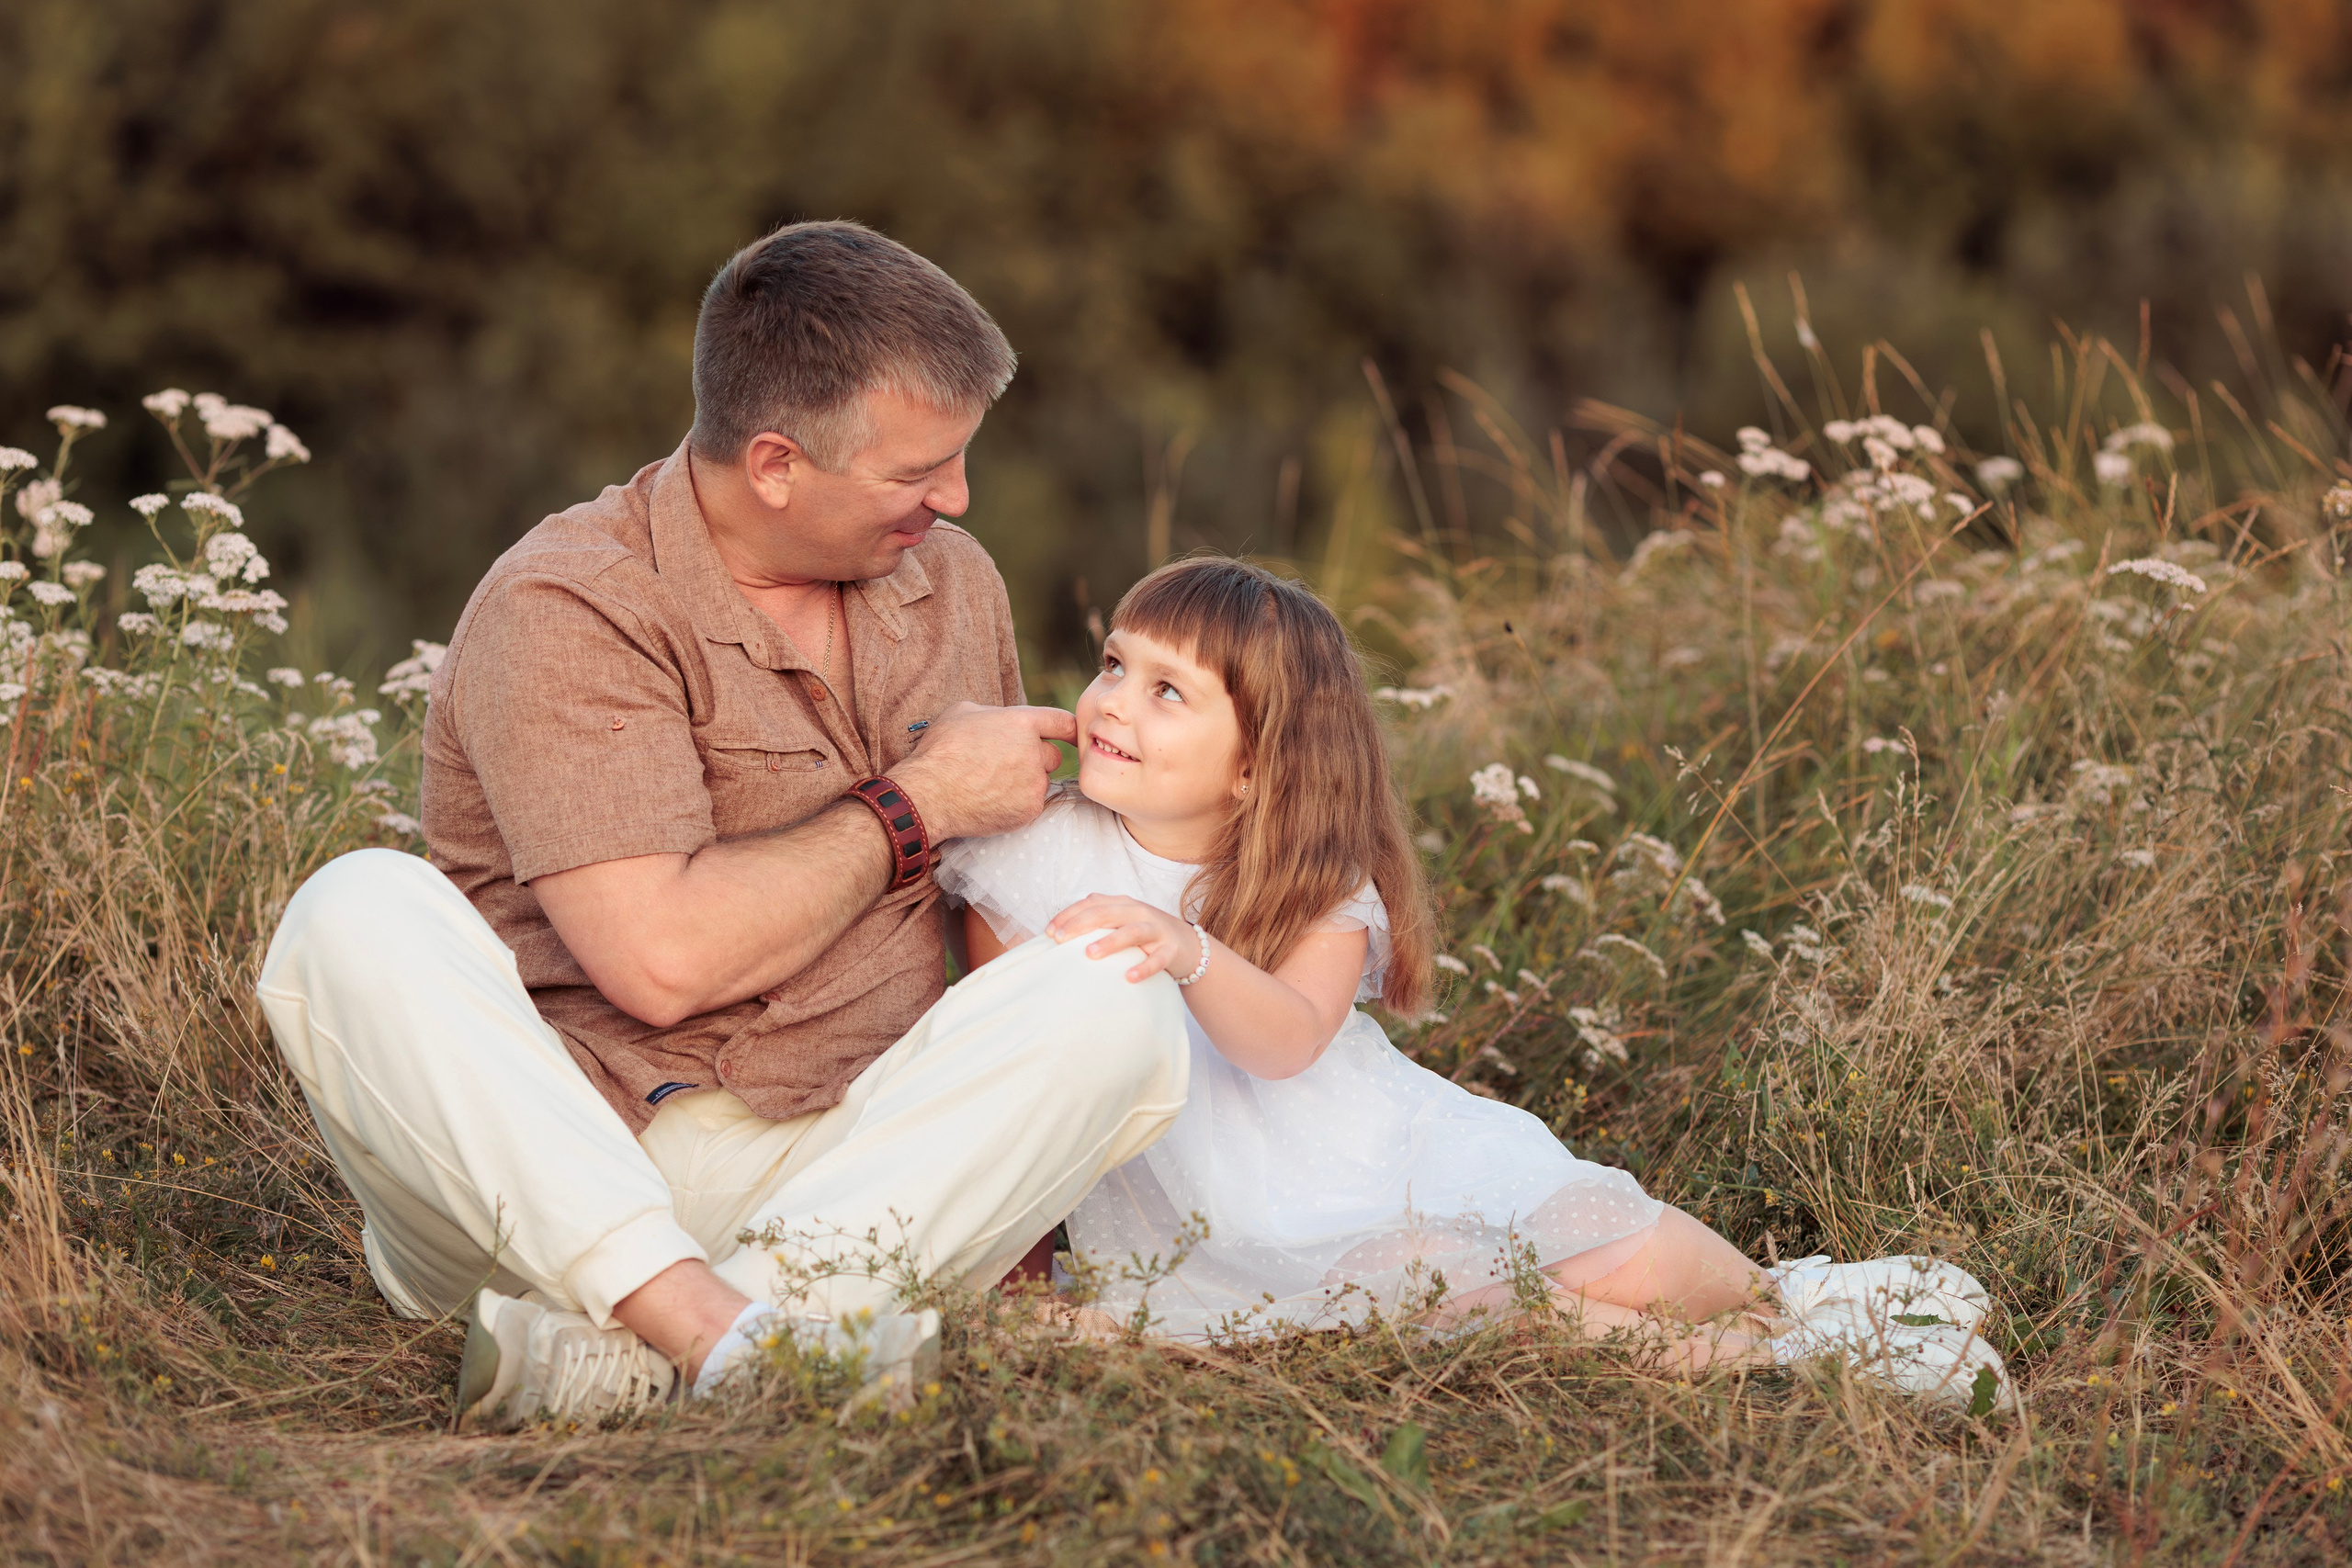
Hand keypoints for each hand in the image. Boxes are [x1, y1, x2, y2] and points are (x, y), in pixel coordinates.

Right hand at [890, 702, 1075, 840]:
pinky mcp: (1028, 810)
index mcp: (1022, 723)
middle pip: (1052, 757)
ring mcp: (1033, 785)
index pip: (1063, 722)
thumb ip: (994, 715)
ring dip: (1024, 783)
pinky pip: (1030, 805)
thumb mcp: (963, 712)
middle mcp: (1034, 753)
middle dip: (1035, 759)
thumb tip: (1001, 721)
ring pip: (1040, 782)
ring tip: (991, 785)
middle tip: (1006, 765)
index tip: (1073, 736)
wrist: (929, 794)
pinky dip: (1016, 804)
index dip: (1069, 729)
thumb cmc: (940, 751)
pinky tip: (991, 801)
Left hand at [1047, 893, 1201, 982]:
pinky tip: (1129, 978)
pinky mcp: (1171, 949)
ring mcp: (1156, 929)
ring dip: (1110, 942)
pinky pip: (1157, 959)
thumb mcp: (1121, 923)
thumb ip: (1096, 924)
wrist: (1188, 945)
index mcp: (1122, 904)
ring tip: (1090, 954)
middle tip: (1060, 940)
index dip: (1068, 915)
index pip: (1091, 904)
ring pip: (1132, 932)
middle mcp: (1138, 912)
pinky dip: (1144, 968)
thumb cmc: (1144, 935)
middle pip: (1107, 913)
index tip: (1048, 933)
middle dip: (1081, 924)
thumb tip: (1056, 936)